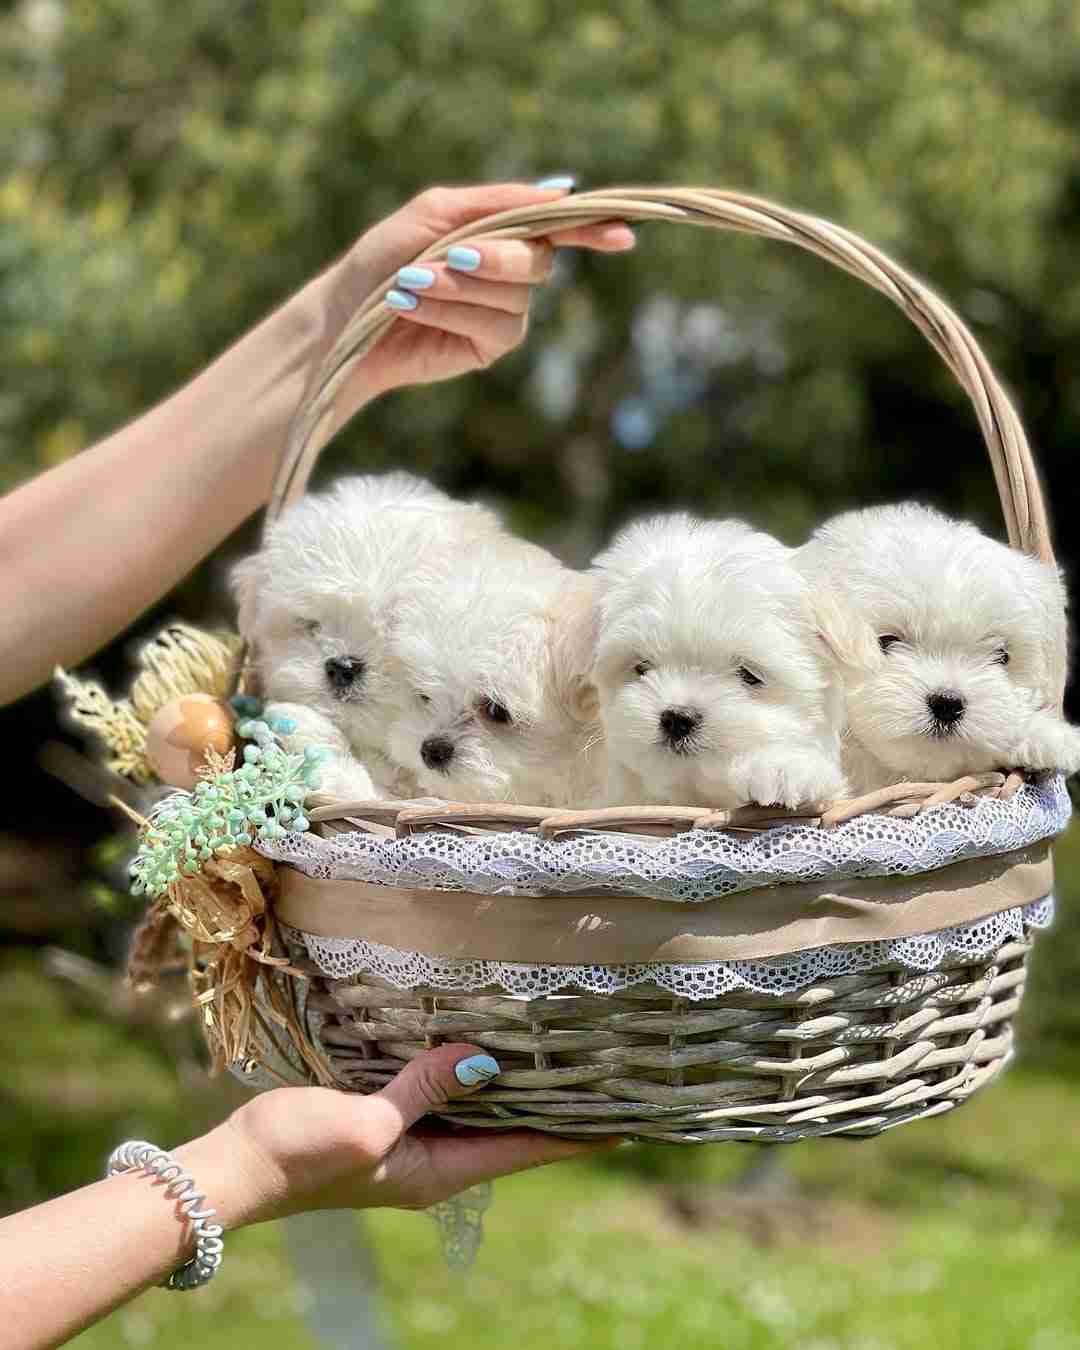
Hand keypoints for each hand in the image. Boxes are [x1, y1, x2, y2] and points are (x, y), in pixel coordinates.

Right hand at [210, 1043, 611, 1224]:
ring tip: (555, 1052)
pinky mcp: (381, 1120)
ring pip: (476, 1112)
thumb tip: (483, 1059)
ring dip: (511, 1086)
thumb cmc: (297, 1153)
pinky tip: (477, 1042)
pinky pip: (437, 1094)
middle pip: (509, 1132)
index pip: (525, 1151)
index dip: (576, 1134)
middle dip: (553, 1104)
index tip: (626, 1118)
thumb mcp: (366, 1121)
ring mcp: (405, 1143)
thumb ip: (424, 1088)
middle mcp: (431, 1162)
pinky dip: (464, 1071)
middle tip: (599, 1069)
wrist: (234, 1167)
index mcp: (437, 1172)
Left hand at [327, 182, 634, 411]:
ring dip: (459, 287)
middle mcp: (511, 271)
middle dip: (497, 258)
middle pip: (539, 260)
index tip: (622, 234)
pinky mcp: (488, 347)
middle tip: (452, 257)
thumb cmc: (381, 259)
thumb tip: (559, 192)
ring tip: (409, 286)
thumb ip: (493, 201)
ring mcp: (504, 311)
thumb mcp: (433, 213)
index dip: (592, 228)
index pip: (557, 225)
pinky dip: (453, 312)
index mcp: (501, 230)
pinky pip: (496, 326)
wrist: (346, 317)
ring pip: (515, 297)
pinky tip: (414, 306)